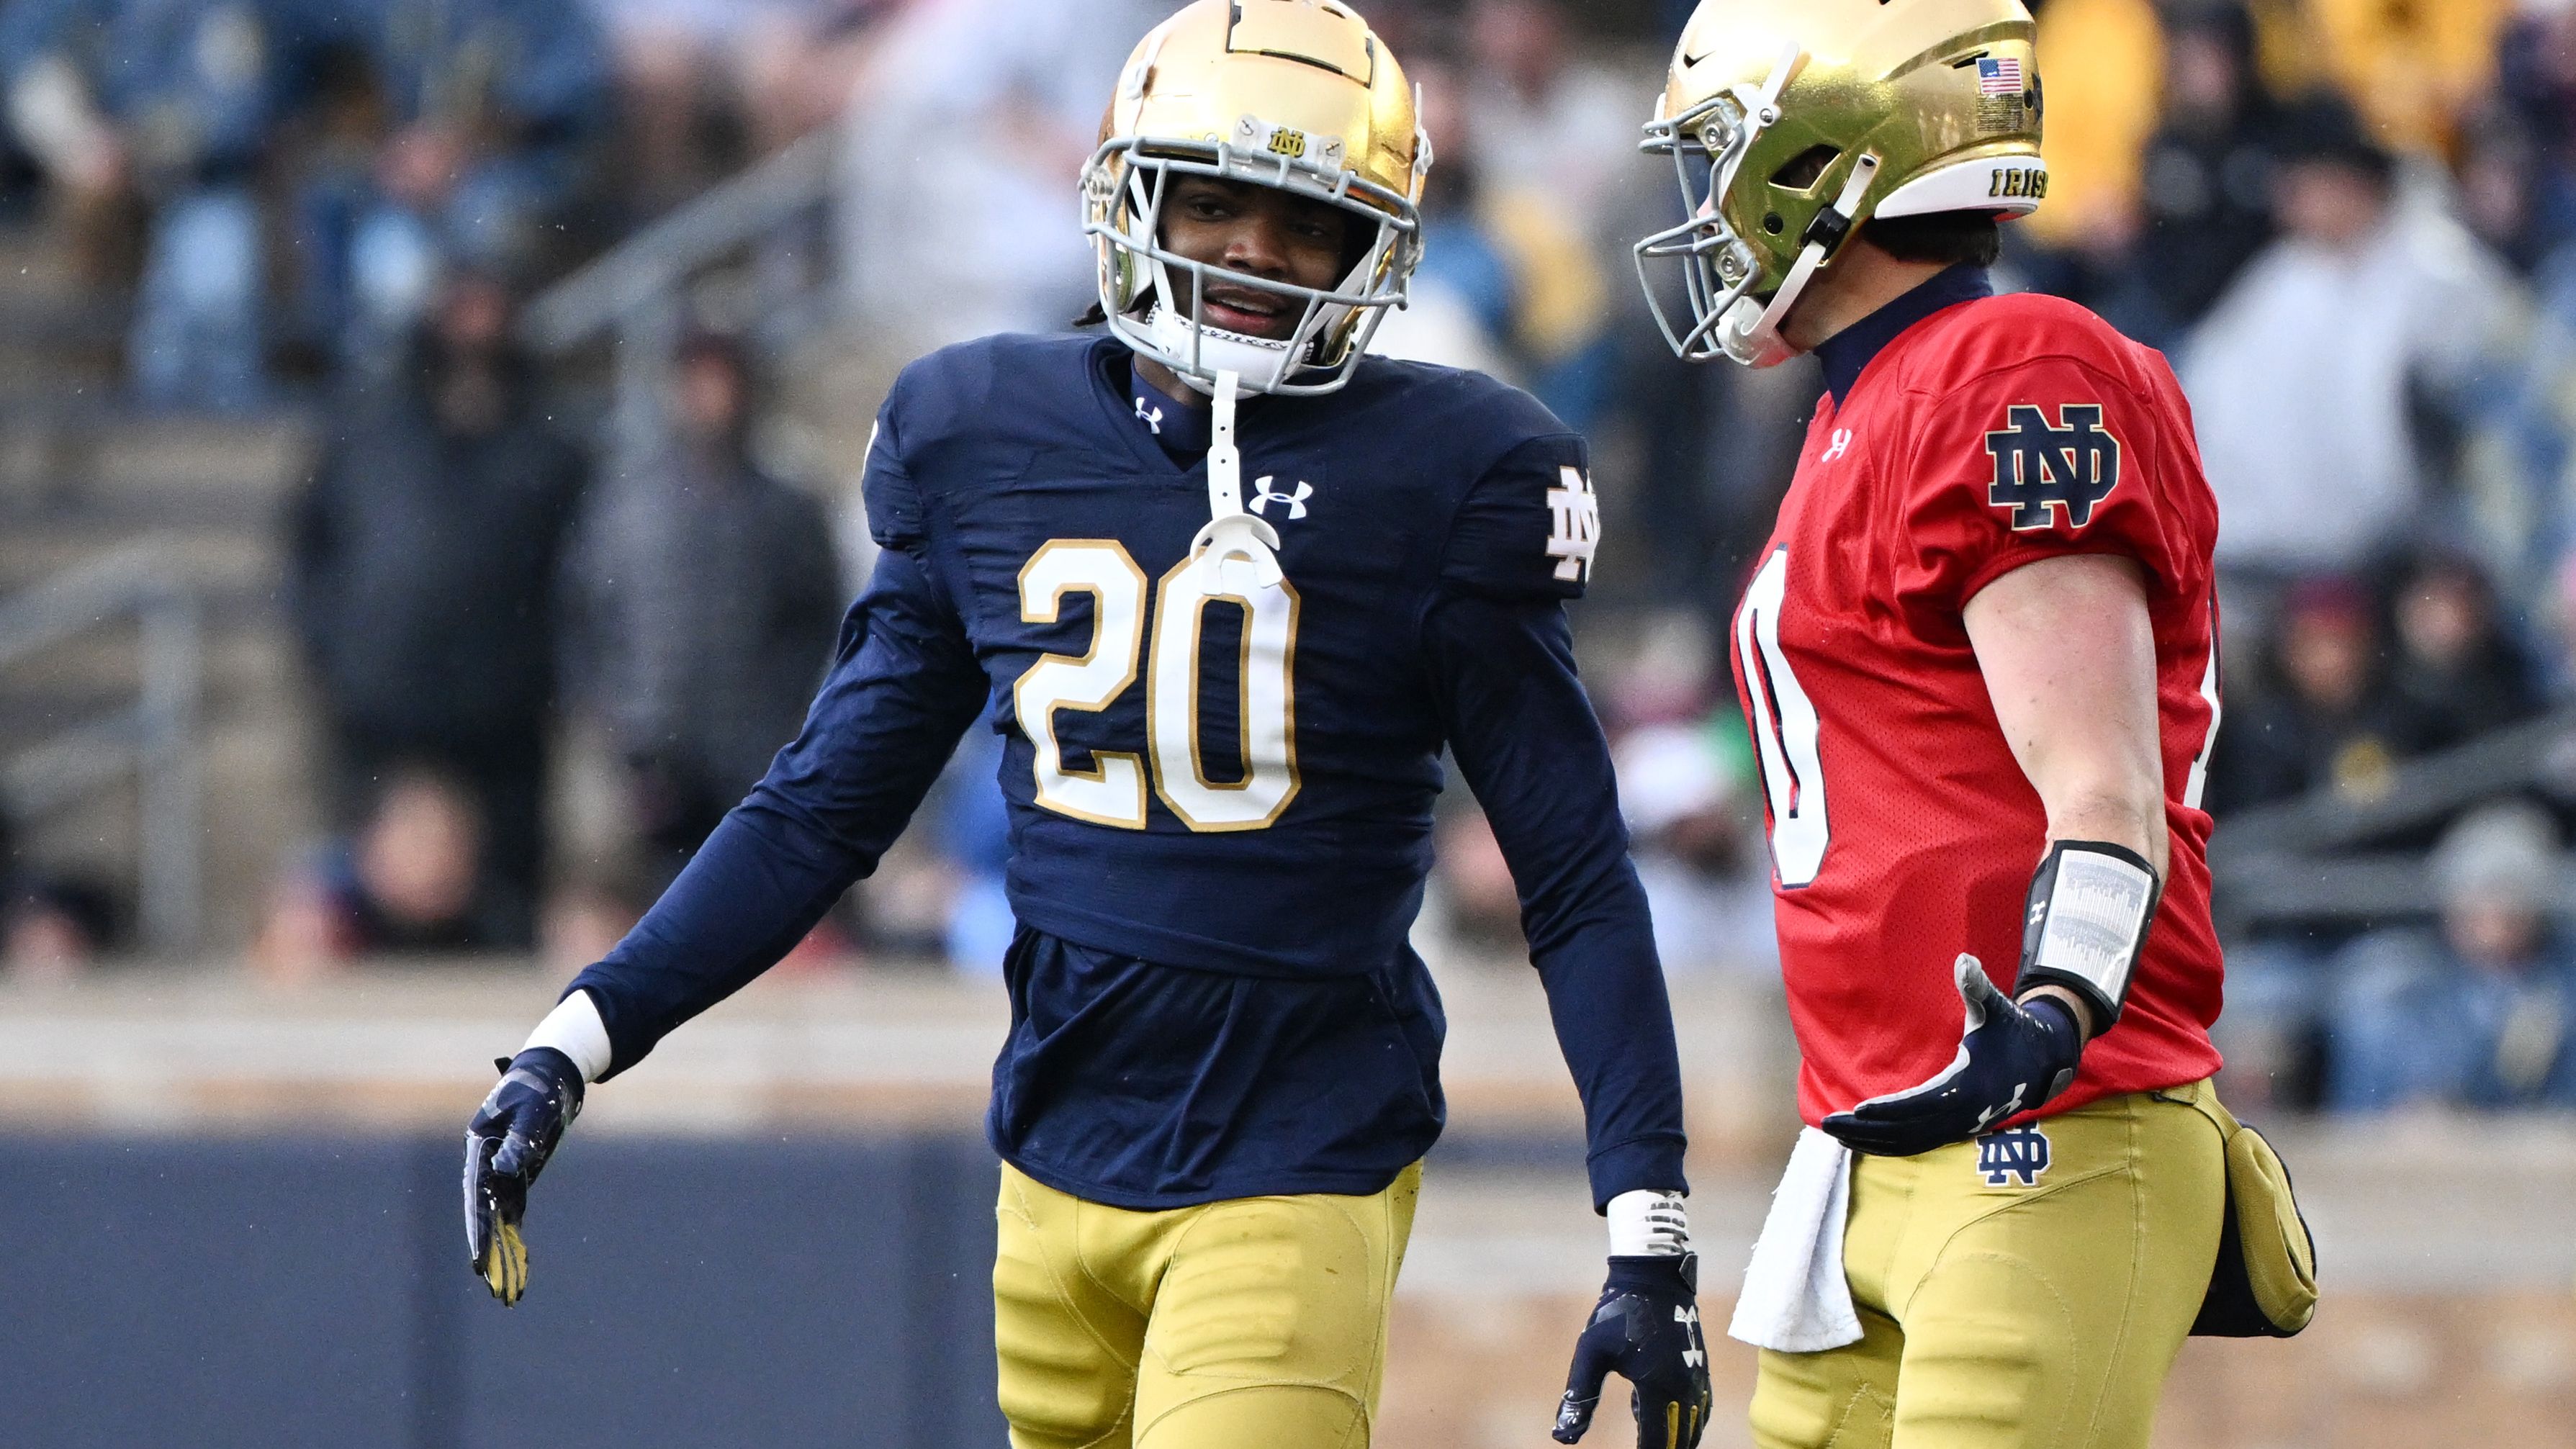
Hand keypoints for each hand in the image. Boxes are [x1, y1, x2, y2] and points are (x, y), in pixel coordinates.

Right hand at [463, 1047, 582, 1304]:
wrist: (551, 1075)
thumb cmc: (537, 1090)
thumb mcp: (530, 1113)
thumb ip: (518, 1141)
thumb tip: (503, 1170)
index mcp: (479, 1149)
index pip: (475, 1198)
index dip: (476, 1231)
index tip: (478, 1261)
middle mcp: (484, 1165)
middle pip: (485, 1216)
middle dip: (489, 1252)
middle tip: (493, 1287)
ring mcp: (500, 1172)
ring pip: (500, 1219)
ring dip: (503, 1251)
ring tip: (508, 1289)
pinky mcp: (517, 1175)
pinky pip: (514, 1212)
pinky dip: (516, 1236)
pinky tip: (518, 1264)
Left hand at [1553, 1254, 1711, 1447]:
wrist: (1652, 1276)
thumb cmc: (1617, 1313)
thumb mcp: (1591, 1354)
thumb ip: (1579, 1397)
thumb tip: (1562, 1437)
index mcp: (1659, 1387)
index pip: (1657, 1443)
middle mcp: (1685, 1387)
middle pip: (1681, 1440)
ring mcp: (1697, 1377)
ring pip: (1694, 1426)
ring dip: (1675, 1438)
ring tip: (1650, 1440)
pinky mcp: (1700, 1366)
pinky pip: (1700, 1407)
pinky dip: (1684, 1420)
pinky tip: (1655, 1413)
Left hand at [1821, 954, 2081, 1156]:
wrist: (2043, 1060)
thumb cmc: (2012, 1030)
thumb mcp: (1995, 1008)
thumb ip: (1977, 987)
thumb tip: (1964, 960)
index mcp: (1968, 1087)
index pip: (1921, 1104)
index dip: (1890, 1108)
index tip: (1858, 1108)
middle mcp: (1963, 1115)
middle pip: (1907, 1130)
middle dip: (1867, 1129)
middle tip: (1829, 1122)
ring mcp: (1960, 1127)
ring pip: (1910, 1143)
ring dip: (1872, 1141)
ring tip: (1836, 1132)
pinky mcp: (1957, 1129)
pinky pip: (1918, 1144)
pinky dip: (1889, 1145)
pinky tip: (1863, 1139)